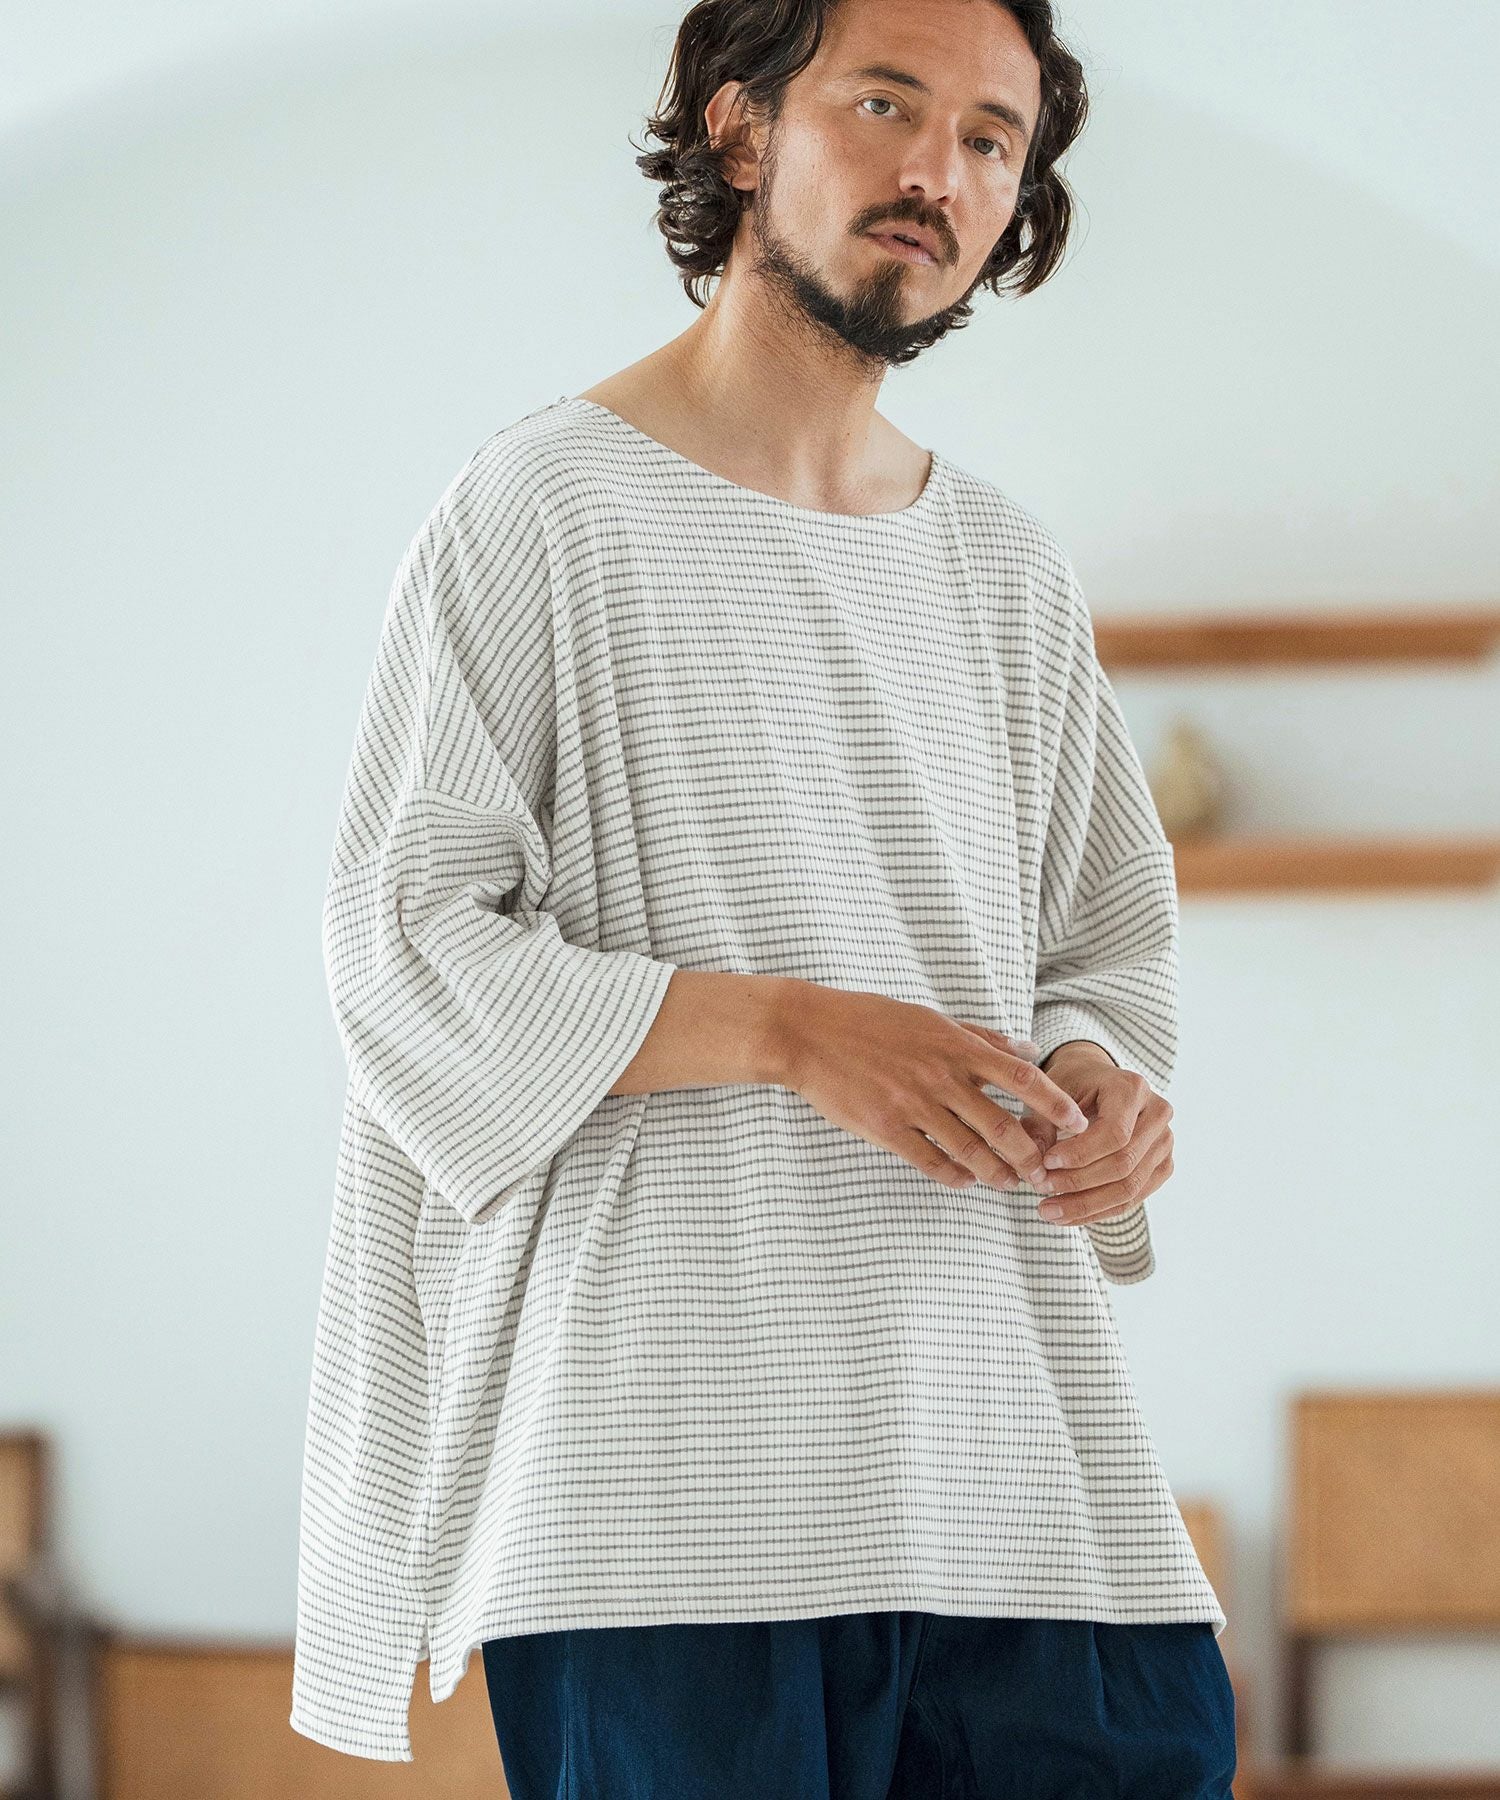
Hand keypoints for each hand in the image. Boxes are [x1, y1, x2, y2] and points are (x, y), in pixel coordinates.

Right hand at [772, 983, 1089, 1192]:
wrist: (809, 1033)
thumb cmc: (870, 1021)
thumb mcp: (930, 1018)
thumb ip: (981, 1037)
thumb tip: (1028, 1047)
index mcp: (955, 1046)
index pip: (1021, 1077)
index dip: (1056, 1104)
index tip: (1078, 1123)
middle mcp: (940, 1076)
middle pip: (1002, 1126)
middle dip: (1031, 1156)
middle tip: (1045, 1173)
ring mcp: (912, 1104)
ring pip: (970, 1150)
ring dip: (996, 1173)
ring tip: (1009, 1183)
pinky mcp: (885, 1128)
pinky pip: (930, 1161)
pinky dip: (953, 1176)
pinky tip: (964, 1180)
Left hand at [1017, 1045, 1174, 1226]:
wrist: (1097, 1083)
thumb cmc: (1072, 1085)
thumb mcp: (1050, 1094)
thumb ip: (1040, 1127)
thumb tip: (1035, 1171)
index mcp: (1132, 1088)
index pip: (1114, 1134)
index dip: (1080, 1155)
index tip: (1045, 1164)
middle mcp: (1157, 1114)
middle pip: (1123, 1164)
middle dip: (1078, 1183)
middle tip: (1041, 1190)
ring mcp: (1164, 1142)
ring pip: (1129, 1188)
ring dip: (1086, 1205)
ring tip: (1049, 1211)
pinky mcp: (1162, 1165)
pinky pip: (1133, 1198)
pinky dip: (1098, 1211)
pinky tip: (1068, 1215)